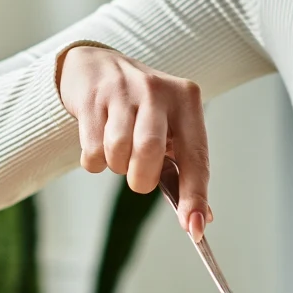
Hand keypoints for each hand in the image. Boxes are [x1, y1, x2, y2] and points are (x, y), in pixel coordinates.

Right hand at [57, 45, 212, 239]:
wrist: (97, 66)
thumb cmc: (143, 107)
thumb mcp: (172, 125)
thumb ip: (185, 167)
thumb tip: (200, 218)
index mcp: (186, 99)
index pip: (195, 154)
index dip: (196, 195)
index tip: (195, 227)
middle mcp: (158, 91)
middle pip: (149, 151)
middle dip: (141, 178)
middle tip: (139, 174)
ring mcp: (123, 91)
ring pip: (118, 152)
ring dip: (117, 166)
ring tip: (120, 152)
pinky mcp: (92, 99)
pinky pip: (91, 151)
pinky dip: (94, 161)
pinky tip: (100, 140)